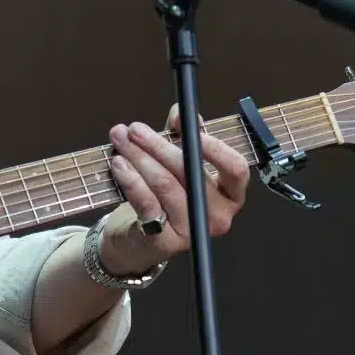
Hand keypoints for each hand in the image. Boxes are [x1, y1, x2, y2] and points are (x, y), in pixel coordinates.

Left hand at [100, 105, 249, 273]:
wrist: (138, 239)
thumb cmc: (163, 197)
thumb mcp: (176, 162)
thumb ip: (181, 135)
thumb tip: (180, 113)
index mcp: (231, 195)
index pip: (235, 168)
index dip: (213, 146)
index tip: (184, 126)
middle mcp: (218, 216)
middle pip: (190, 172)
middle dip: (158, 145)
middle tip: (135, 129)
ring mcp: (193, 231)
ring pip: (164, 184)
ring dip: (139, 158)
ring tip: (121, 142)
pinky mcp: (165, 241)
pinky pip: (146, 202)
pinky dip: (130, 178)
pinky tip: (119, 164)